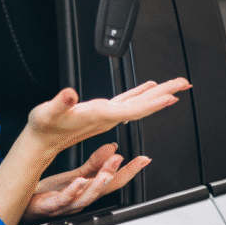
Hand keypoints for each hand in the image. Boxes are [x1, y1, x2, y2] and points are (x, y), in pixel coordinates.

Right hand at [25, 77, 191, 156]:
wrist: (40, 142)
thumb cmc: (43, 129)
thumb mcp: (46, 113)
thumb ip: (59, 104)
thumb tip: (69, 95)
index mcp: (99, 117)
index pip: (132, 110)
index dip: (152, 103)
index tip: (171, 96)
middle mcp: (107, 118)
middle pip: (143, 106)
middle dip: (165, 94)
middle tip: (185, 83)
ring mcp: (107, 116)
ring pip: (139, 104)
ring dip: (158, 94)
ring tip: (175, 85)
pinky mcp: (102, 113)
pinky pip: (128, 103)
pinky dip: (141, 94)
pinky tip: (148, 89)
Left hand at [25, 143, 149, 218]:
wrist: (24, 205)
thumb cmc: (50, 193)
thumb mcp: (74, 175)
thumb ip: (93, 164)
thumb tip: (112, 148)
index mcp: (87, 190)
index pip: (113, 180)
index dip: (130, 171)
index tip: (144, 159)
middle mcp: (80, 198)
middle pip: (103, 190)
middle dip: (117, 176)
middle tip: (127, 161)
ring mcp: (66, 204)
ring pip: (86, 197)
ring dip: (98, 184)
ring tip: (107, 172)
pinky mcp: (50, 205)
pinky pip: (63, 200)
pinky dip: (72, 191)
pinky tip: (78, 181)